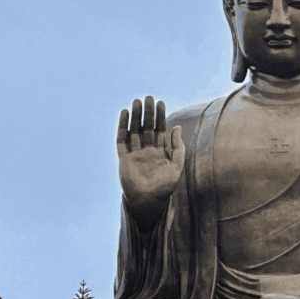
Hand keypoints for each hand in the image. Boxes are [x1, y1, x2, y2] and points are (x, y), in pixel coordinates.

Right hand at [117, 96, 184, 220]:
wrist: (149, 201)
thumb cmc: (165, 187)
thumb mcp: (177, 166)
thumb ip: (177, 147)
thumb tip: (177, 127)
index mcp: (160, 153)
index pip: (160, 130)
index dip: (160, 117)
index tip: (160, 103)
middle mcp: (147, 151)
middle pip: (146, 128)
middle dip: (147, 113)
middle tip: (148, 97)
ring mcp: (135, 154)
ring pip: (134, 131)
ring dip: (135, 117)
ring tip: (136, 102)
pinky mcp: (124, 158)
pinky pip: (122, 140)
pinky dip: (123, 127)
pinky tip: (124, 115)